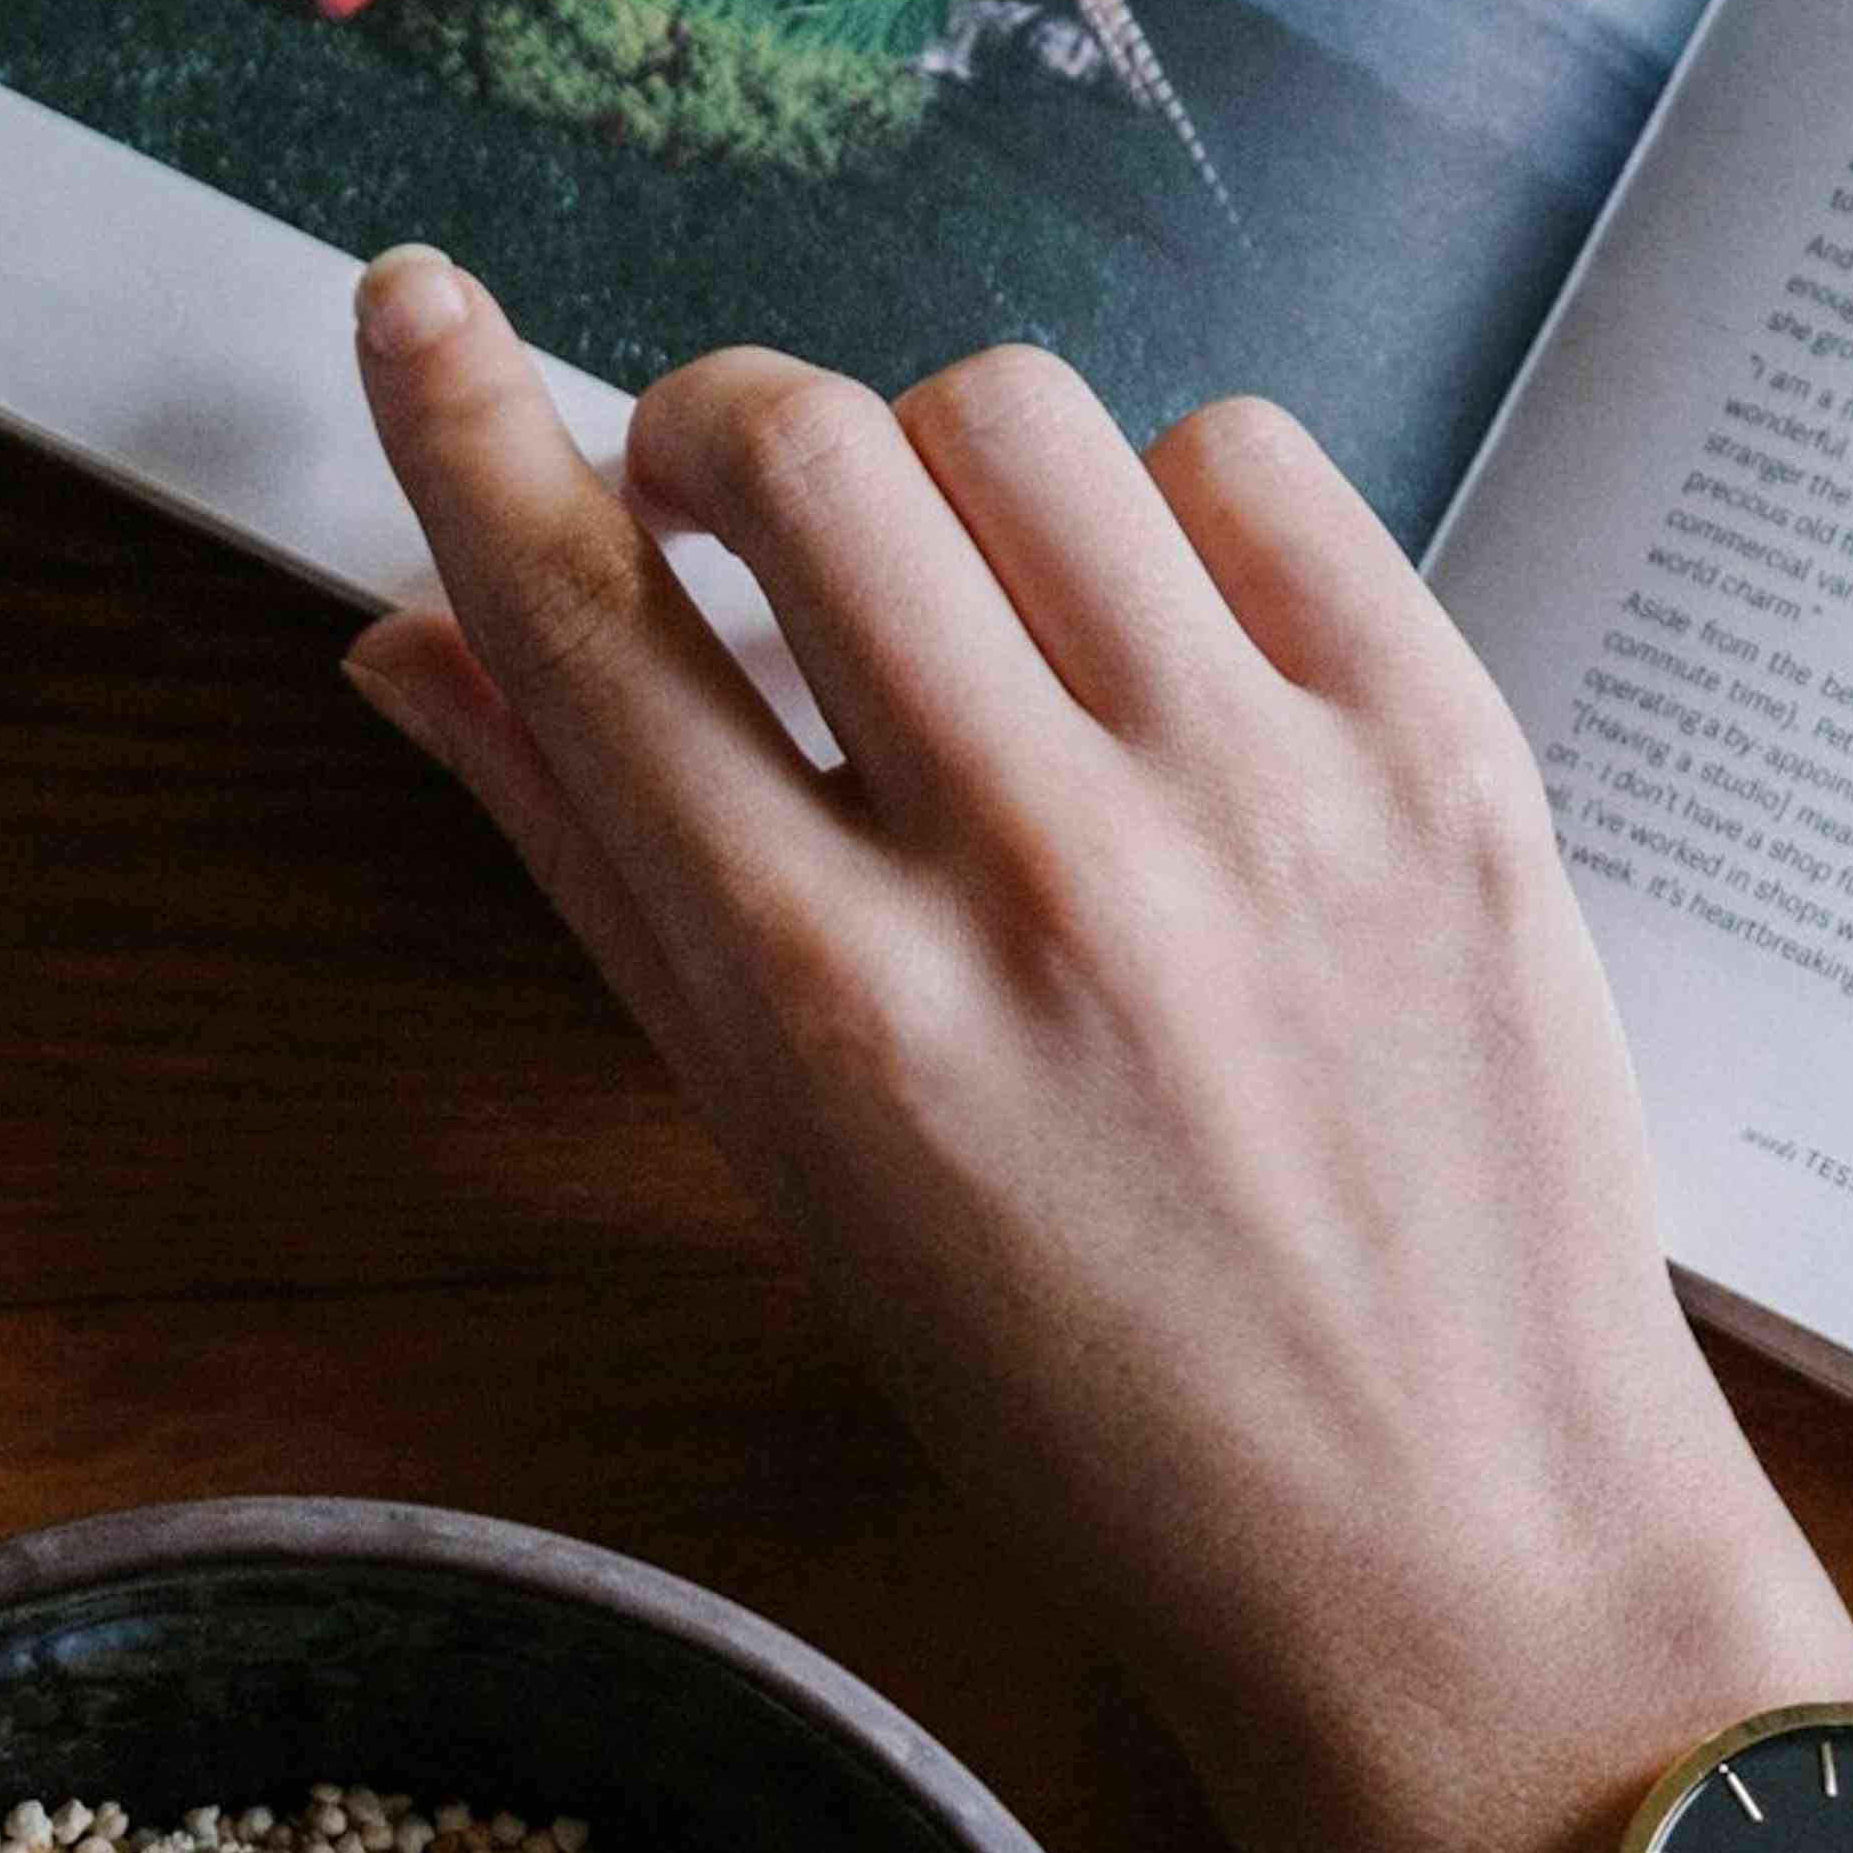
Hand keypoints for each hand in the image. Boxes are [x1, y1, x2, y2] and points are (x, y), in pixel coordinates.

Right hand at [343, 252, 1852, 1852]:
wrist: (1442, 1542)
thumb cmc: (1086, 1402)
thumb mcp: (788, 1168)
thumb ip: (593, 875)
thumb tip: (411, 645)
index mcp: (830, 1010)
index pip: (583, 621)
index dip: (465, 426)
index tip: (414, 310)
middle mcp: (1036, 873)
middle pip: (799, 445)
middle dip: (707, 427)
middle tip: (715, 508)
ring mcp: (1259, 794)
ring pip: (1015, 416)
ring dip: (931, 467)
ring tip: (961, 604)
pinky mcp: (1441, 748)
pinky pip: (1245, 461)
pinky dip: (1152, 505)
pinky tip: (1140, 636)